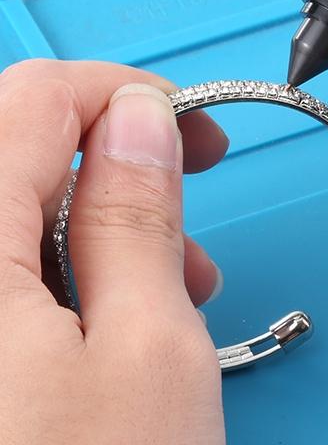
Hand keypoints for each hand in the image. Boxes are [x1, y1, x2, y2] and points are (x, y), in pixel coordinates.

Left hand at [0, 59, 226, 444]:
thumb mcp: (147, 350)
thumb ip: (137, 211)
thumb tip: (140, 115)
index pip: (34, 97)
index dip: (124, 95)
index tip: (191, 131)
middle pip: (13, 150)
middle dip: (114, 170)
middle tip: (190, 225)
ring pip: (8, 217)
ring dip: (94, 232)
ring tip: (171, 295)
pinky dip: (55, 280)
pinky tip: (107, 331)